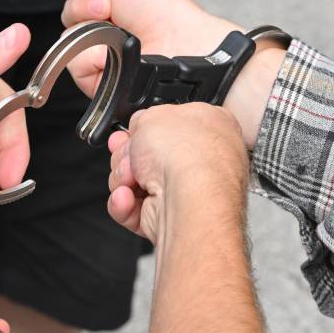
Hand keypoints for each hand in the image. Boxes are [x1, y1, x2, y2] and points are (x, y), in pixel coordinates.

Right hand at [45, 0, 240, 97]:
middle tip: (105, 5)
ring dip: (88, 28)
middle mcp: (103, 28)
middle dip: (82, 3)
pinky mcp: (98, 80)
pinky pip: (74, 64)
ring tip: (113, 29)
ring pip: (68, 38)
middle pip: (67, 12)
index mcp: (109, 1)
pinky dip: (92, 55)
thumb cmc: (164, 14)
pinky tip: (111, 53)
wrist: (181, 47)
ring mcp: (99, 54)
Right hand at [107, 103, 248, 244]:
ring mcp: (186, 192)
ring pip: (135, 182)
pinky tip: (127, 197)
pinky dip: (124, 203)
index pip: (170, 125)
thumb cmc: (186, 154)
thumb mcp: (154, 114)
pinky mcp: (168, 218)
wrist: (188, 197)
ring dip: (122, 178)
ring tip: (130, 178)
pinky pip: (133, 208)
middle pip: (147, 156)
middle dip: (127, 155)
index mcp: (211, 128)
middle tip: (128, 155)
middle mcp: (201, 162)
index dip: (145, 128)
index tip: (128, 133)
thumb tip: (138, 127)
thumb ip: (143, 119)